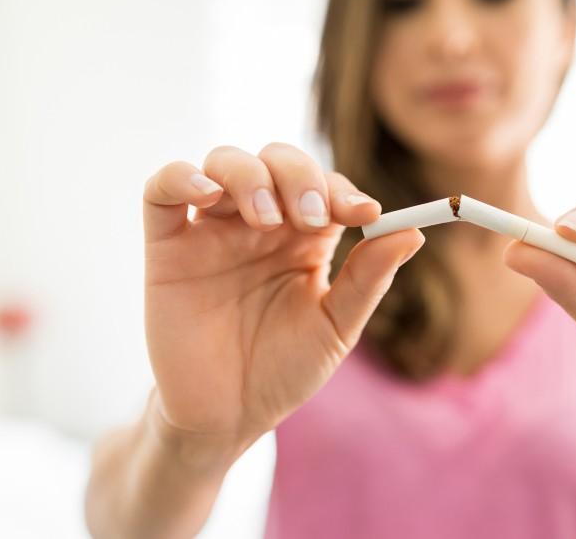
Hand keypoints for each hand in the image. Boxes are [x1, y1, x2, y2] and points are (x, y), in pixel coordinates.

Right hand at [142, 143, 423, 455]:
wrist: (228, 415)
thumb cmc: (284, 370)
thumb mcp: (336, 328)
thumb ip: (368, 279)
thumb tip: (413, 231)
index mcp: (305, 237)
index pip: (326, 186)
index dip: (344, 190)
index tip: (366, 213)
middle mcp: (260, 223)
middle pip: (279, 160)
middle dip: (300, 177)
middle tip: (311, 218)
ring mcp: (212, 229)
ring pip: (225, 162)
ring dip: (251, 177)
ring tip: (266, 219)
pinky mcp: (167, 245)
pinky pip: (162, 189)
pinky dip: (182, 176)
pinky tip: (206, 194)